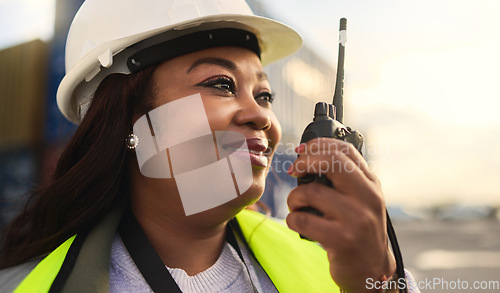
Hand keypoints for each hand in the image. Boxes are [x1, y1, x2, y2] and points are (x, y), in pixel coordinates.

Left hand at [286, 138, 395, 291]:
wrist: (372, 270)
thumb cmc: (359, 230)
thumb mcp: (362, 200)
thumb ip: (345, 178)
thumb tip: (308, 154)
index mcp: (372, 184)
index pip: (345, 150)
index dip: (317, 145)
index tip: (301, 151)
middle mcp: (368, 198)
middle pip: (331, 161)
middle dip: (305, 161)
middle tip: (294, 171)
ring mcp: (356, 219)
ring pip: (310, 192)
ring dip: (294, 197)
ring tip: (297, 206)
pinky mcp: (342, 240)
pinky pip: (303, 219)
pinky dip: (293, 218)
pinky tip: (298, 222)